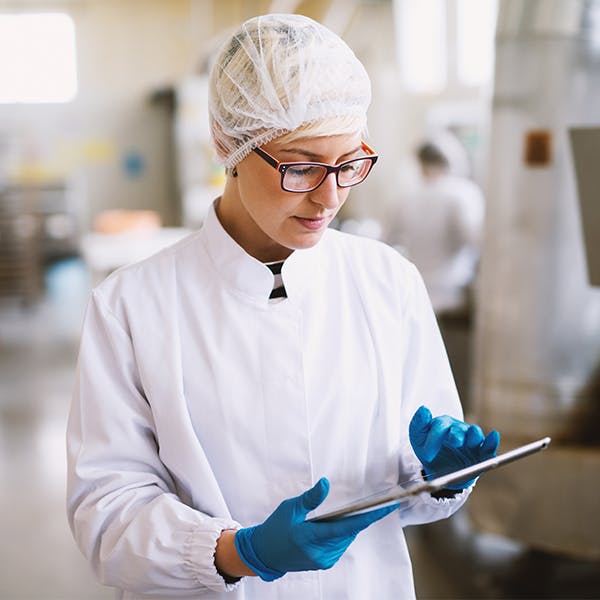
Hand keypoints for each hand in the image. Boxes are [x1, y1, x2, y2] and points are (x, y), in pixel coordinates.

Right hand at [234, 477, 397, 580]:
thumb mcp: (290, 508)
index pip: (347, 527)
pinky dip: (340, 532)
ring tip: (339, 513)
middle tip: (362, 501)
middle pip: (349, 531)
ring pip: (346, 537)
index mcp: (310, 538)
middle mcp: (320, 553)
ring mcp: (323, 560)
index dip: (369, 516)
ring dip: (347, 524)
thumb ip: (310, 498)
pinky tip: (332, 523)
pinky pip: (340, 543)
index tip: (387, 507)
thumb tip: (325, 483)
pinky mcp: (324, 563)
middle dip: (356, 516)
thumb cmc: (275, 529)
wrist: (264, 554)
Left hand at [409, 405, 499, 489]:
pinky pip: (488, 446)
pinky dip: (491, 441)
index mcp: (443, 424)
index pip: (440, 426)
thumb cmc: (428, 449)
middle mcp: (458, 429)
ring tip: (470, 442)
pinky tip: (493, 436)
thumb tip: (424, 409)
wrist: (439, 471)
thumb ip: (418, 423)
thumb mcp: (417, 438)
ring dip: (474, 436)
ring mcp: (470, 441)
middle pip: (459, 429)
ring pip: (475, 434)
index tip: (426, 454)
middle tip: (454, 442)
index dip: (433, 439)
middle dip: (457, 435)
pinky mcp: (481, 453)